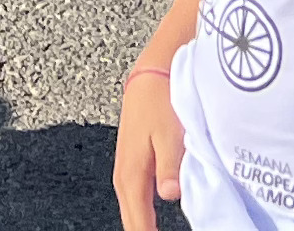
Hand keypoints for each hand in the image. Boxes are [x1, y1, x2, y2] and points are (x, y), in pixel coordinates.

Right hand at [110, 67, 184, 230]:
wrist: (150, 76)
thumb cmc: (160, 102)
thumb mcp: (169, 134)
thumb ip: (169, 166)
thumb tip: (170, 195)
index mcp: (131, 174)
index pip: (138, 222)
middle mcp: (123, 176)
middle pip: (131, 220)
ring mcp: (125, 170)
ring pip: (131, 210)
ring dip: (141, 226)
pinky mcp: (132, 164)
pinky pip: (133, 200)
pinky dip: (141, 214)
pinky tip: (151, 221)